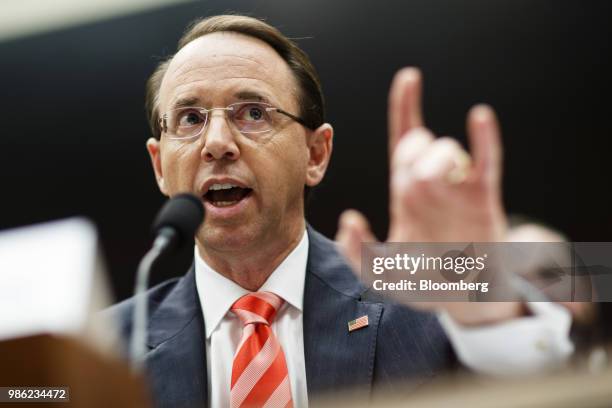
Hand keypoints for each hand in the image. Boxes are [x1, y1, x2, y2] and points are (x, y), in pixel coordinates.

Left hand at [335, 67, 519, 324]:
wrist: (463, 300)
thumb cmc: (423, 282)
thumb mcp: (380, 272)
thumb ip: (356, 253)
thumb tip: (348, 220)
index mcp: (406, 193)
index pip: (403, 140)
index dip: (405, 107)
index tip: (410, 77)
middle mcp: (431, 184)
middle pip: (417, 144)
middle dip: (410, 152)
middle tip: (414, 184)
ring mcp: (458, 189)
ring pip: (446, 150)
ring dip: (436, 161)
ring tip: (439, 190)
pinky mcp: (483, 200)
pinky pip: (486, 162)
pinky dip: (484, 139)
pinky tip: (478, 117)